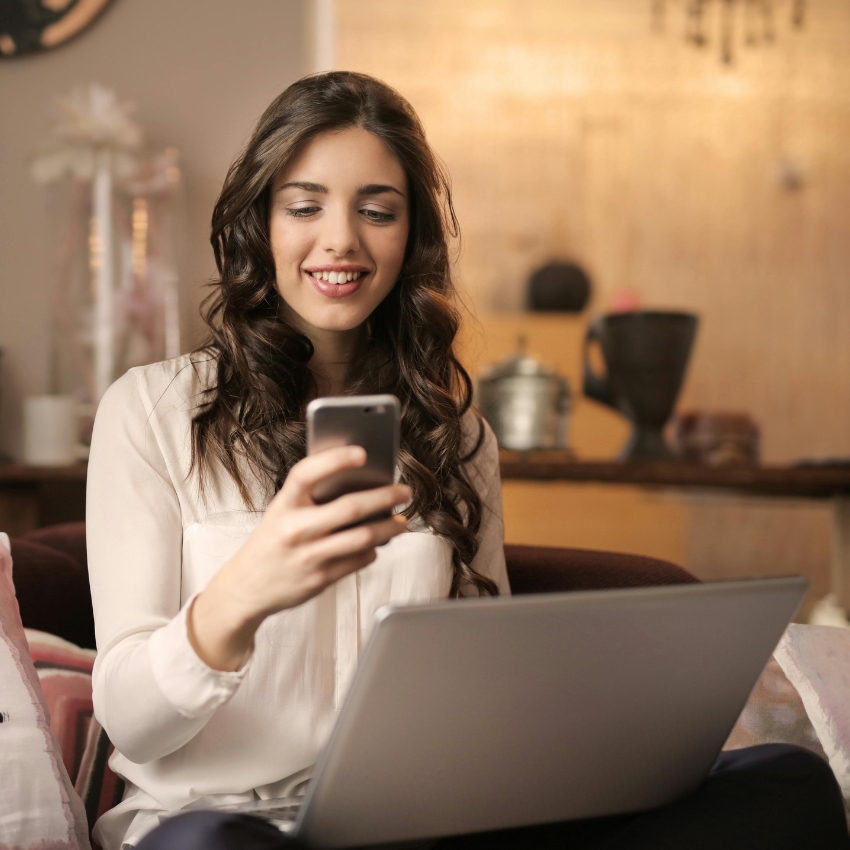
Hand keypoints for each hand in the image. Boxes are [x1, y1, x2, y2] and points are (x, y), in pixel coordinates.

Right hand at [189, 446, 409, 670]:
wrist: (246, 587)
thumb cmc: (272, 541)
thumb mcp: (281, 512)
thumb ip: (311, 497)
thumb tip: (359, 482)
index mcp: (283, 505)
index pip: (307, 473)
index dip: (335, 460)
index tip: (362, 452)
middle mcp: (294, 530)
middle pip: (349, 508)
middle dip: (385, 497)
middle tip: (404, 491)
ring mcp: (307, 557)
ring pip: (362, 537)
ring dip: (389, 527)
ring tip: (401, 521)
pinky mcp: (319, 579)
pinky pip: (358, 560)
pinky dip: (373, 550)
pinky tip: (377, 544)